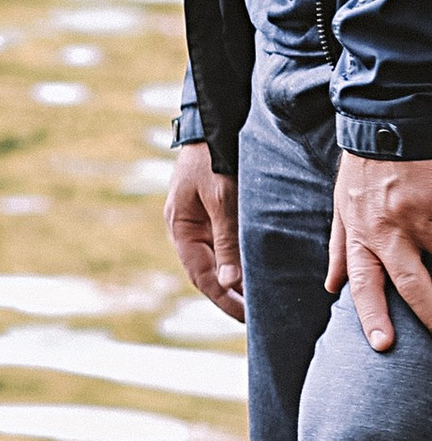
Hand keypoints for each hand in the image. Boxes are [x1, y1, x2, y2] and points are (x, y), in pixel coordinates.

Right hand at [165, 143, 242, 322]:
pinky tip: (254, 269)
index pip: (201, 276)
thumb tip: (230, 281)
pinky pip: (223, 244)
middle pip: (207, 272)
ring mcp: (197, 220)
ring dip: (234, 280)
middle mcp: (186, 228)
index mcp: (181, 227)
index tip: (246, 318)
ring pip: (215, 260)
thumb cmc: (215, 158)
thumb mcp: (222, 200)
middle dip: (230, 296)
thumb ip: (227, 240)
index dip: (224, 299)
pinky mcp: (211, 211)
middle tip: (256, 317)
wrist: (213, 122)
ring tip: (258, 300)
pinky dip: (237, 260)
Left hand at [330, 153, 431, 352]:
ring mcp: (423, 215)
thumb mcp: (341, 206)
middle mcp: (391, 229)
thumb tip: (331, 288)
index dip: (372, 315)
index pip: (365, 283)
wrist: (387, 119)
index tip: (382, 344)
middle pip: (414, 284)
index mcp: (363, 234)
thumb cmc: (364, 166)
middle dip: (431, 315)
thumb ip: (340, 249)